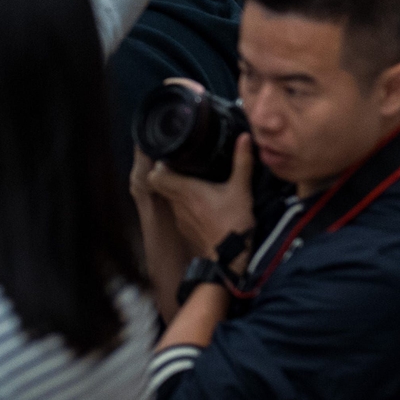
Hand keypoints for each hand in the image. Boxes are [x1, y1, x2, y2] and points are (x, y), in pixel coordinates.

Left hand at [147, 129, 255, 263]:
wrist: (229, 261)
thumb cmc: (233, 225)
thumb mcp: (241, 191)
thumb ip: (242, 163)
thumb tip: (244, 138)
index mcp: (186, 191)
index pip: (155, 175)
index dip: (159, 165)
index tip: (171, 158)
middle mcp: (177, 203)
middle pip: (160, 184)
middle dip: (168, 174)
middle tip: (182, 166)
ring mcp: (179, 218)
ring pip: (169, 198)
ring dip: (176, 190)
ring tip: (192, 181)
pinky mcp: (185, 229)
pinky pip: (178, 212)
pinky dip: (184, 206)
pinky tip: (199, 203)